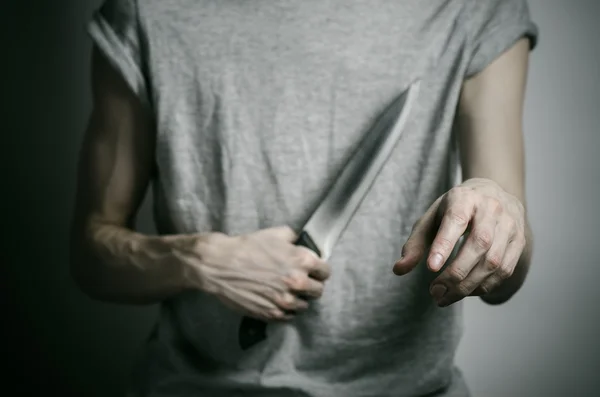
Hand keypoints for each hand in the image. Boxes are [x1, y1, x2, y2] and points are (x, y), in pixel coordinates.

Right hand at [182, 226, 330, 320]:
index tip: (314, 271)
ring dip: (298, 299)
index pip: (325, 272)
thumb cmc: (247, 247)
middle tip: (301, 282)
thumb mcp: (275, 234)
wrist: (220, 265)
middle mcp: (298, 282)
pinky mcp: (272, 314)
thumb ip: (295, 239)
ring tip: (287, 292)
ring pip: (304, 306)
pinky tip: (277, 301)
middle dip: (311, 285)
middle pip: (318, 291)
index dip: (319, 270)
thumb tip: (302, 244)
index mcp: (302, 261)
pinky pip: (289, 317)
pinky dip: (286, 310)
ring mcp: (285, 301)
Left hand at [392, 178, 526, 306]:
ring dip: (468, 286)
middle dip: (456, 274)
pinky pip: (504, 271)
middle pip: (478, 244)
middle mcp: (491, 209)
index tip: (431, 267)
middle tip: (434, 293)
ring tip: (445, 298)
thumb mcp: (431, 219)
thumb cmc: (454, 210)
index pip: (456, 220)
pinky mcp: (519, 241)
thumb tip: (399, 270)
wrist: (492, 194)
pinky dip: (484, 286)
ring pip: (494, 262)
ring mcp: (509, 225)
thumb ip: (415, 244)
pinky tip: (465, 292)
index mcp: (464, 198)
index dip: (444, 244)